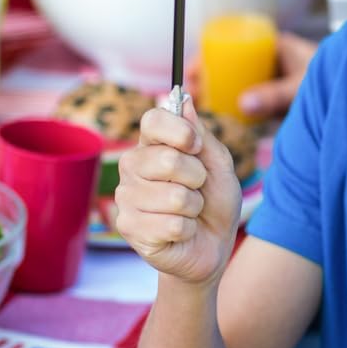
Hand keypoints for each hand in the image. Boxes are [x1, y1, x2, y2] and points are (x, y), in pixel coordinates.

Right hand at [115, 97, 241, 284]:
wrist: (211, 247)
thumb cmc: (214, 203)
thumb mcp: (219, 165)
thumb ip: (202, 135)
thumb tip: (184, 100)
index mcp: (152, 144)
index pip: (152, 120)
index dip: (179, 131)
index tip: (196, 147)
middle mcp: (132, 166)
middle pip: (167, 159)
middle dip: (197, 178)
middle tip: (197, 189)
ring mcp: (127, 197)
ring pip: (174, 196)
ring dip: (194, 208)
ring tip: (188, 213)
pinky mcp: (129, 227)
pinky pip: (172, 223)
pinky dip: (188, 229)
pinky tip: (180, 232)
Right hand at [184, 31, 317, 119]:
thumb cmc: (335, 82)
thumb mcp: (300, 87)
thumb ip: (275, 95)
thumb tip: (242, 103)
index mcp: (275, 45)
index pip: (233, 45)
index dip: (208, 56)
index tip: (191, 71)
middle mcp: (271, 60)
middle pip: (231, 65)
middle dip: (207, 76)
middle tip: (188, 92)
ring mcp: (274, 78)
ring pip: (238, 81)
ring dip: (217, 91)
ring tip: (195, 107)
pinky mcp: (278, 97)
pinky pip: (249, 98)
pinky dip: (232, 104)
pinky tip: (217, 117)